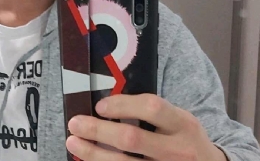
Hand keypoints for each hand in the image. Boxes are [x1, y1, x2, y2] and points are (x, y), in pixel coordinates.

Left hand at [66, 94, 227, 160]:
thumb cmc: (185, 138)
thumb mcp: (179, 119)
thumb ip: (153, 112)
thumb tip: (108, 104)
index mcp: (183, 123)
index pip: (151, 107)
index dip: (122, 104)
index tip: (100, 106)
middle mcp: (178, 150)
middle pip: (132, 139)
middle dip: (99, 130)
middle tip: (75, 123)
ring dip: (94, 154)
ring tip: (73, 143)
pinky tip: (91, 160)